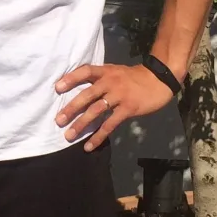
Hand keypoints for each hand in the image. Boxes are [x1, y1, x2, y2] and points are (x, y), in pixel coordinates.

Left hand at [53, 63, 175, 151]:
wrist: (158, 80)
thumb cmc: (134, 77)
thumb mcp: (116, 71)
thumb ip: (100, 78)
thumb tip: (80, 89)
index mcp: (106, 71)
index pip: (85, 71)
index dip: (71, 78)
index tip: (57, 88)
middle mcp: (110, 82)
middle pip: (88, 95)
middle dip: (72, 108)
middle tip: (59, 120)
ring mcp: (119, 95)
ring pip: (96, 110)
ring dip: (81, 124)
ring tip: (69, 135)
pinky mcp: (128, 109)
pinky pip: (110, 124)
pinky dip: (98, 136)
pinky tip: (89, 146)